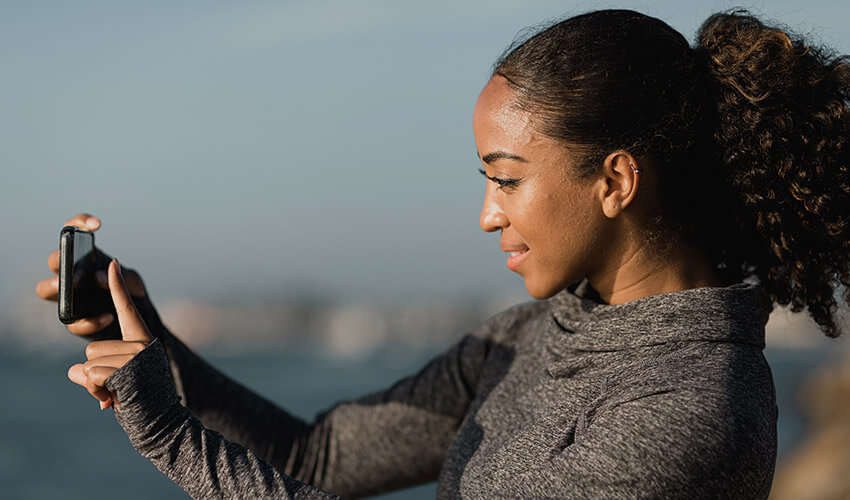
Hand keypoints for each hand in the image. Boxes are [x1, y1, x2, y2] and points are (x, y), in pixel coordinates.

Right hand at [35, 213, 147, 338]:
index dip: (80, 223)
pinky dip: (89, 321)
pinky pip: (71, 322)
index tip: (97, 226)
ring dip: (56, 287)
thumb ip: (121, 277)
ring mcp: (68, 297)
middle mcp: (71, 275)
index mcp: (84, 259)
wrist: (137, 320)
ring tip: (74, 287)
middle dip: (60, 260)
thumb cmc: (131, 293)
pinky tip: (108, 317)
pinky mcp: (75, 321)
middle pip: (54, 261)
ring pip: (45, 289)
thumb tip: (98, 277)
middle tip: (75, 266)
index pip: (72, 233)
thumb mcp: (132, 281)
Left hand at [67, 259, 153, 408]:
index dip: (117, 287)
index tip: (113, 263)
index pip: (126, 309)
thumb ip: (94, 371)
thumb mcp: (115, 382)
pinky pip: (92, 375)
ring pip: (90, 363)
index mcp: (142, 340)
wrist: (162, 423)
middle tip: (117, 388)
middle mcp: (141, 343)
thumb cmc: (141, 402)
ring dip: (96, 385)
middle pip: (92, 348)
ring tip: (118, 395)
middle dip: (96, 373)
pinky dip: (97, 391)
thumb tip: (73, 371)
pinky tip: (115, 399)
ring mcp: (136, 355)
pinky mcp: (128, 368)